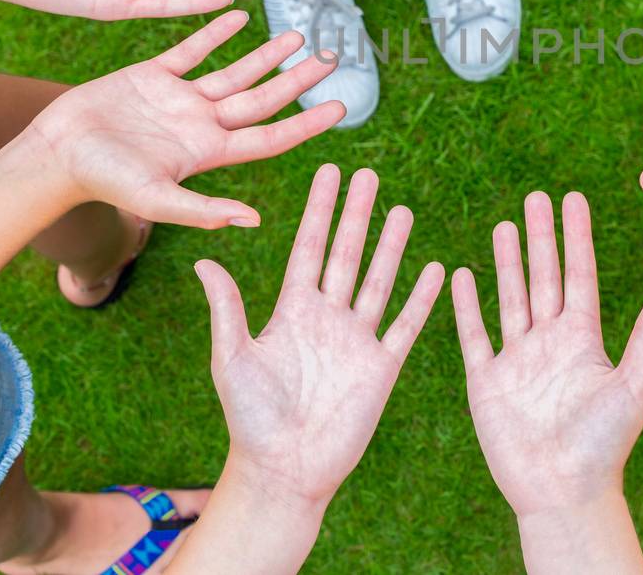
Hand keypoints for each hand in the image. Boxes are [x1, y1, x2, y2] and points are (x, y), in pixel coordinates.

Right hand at [28, 11, 342, 225]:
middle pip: (262, 99)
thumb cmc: (103, 180)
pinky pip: (192, 50)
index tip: (342, 107)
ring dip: (265, 56)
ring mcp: (178, 100)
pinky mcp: (152, 76)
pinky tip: (239, 16)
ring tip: (296, 37)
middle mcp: (201, 125)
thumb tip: (254, 220)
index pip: (271, 136)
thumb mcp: (155, 198)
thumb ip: (203, 208)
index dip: (307, 124)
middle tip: (331, 57)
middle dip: (297, 80)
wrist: (55, 152)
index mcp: (209, 152)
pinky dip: (216, 33)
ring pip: (234, 72)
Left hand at [194, 165, 444, 502]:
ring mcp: (357, 340)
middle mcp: (327, 318)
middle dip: (358, 214)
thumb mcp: (233, 358)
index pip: (310, 247)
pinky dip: (422, 298)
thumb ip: (229, 309)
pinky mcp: (382, 367)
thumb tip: (205, 260)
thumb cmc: (251, 418)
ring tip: (403, 209)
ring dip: (392, 246)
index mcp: (292, 311)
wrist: (284, 470)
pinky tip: (436, 269)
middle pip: (347, 254)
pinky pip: (406, 325)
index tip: (329, 171)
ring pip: (379, 280)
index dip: (320, 209)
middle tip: (369, 173)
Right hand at [452, 192, 642, 515]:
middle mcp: (550, 342)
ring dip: (506, 261)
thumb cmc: (606, 445)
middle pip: (544, 276)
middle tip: (535, 195)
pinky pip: (474, 334)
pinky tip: (461, 275)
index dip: (576, 236)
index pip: (579, 274)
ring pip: (510, 297)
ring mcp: (517, 359)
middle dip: (540, 236)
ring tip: (504, 223)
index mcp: (584, 339)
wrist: (564, 491)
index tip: (573, 198)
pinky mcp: (487, 380)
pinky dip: (467, 305)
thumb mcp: (634, 384)